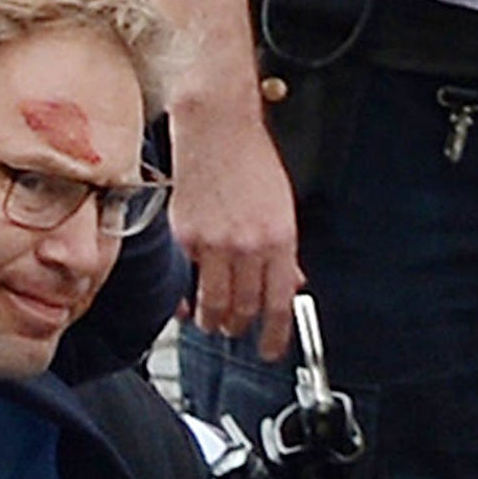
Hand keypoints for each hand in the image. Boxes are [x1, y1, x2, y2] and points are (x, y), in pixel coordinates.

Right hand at [166, 100, 304, 361]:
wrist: (216, 128)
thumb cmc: (250, 161)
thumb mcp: (282, 207)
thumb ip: (284, 252)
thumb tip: (290, 285)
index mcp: (279, 239)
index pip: (278, 304)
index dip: (274, 336)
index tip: (269, 350)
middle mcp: (248, 245)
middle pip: (244, 310)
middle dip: (240, 327)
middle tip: (236, 331)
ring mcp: (214, 243)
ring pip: (214, 303)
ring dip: (214, 320)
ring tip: (214, 323)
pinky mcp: (186, 236)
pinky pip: (188, 279)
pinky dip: (188, 295)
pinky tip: (189, 301)